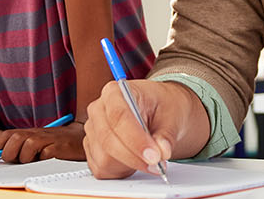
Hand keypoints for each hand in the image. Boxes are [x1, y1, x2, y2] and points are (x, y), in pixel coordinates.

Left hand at [0, 122, 85, 162]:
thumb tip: (1, 157)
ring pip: (27, 147)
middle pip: (13, 140)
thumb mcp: (34, 142)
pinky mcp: (58, 147)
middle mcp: (35, 133)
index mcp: (27, 132)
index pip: (4, 136)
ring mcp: (47, 139)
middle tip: (16, 160)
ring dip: (26, 158)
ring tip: (33, 160)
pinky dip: (42, 160)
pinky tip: (46, 158)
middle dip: (10, 153)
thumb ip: (19, 146)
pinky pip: (44, 155)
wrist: (78, 136)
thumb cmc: (55, 142)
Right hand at [84, 80, 208, 179]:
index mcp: (114, 92)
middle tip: (157, 164)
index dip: (136, 139)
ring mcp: (93, 131)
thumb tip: (163, 151)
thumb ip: (166, 134)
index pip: (118, 116)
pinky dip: (121, 171)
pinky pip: (102, 169)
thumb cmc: (160, 107)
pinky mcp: (92, 150)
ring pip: (104, 158)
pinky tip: (134, 161)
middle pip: (107, 140)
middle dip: (133, 157)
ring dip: (129, 165)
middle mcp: (98, 110)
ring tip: (147, 159)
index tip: (154, 156)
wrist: (156, 112)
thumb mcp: (171, 115)